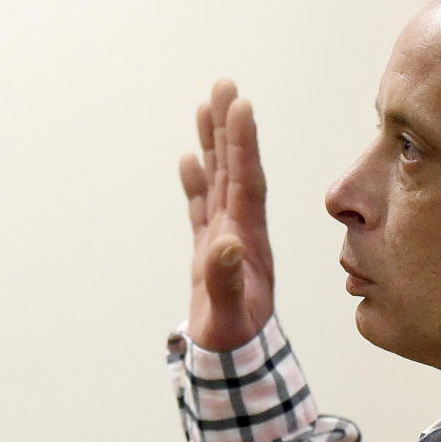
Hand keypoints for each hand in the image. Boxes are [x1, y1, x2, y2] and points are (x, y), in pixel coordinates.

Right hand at [179, 80, 273, 350]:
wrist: (236, 356)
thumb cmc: (235, 339)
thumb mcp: (231, 314)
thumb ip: (226, 280)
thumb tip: (225, 243)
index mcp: (249, 239)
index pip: (248, 182)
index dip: (244, 145)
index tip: (241, 105)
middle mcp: (240, 229)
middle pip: (235, 170)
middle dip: (229, 128)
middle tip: (224, 85)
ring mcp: (225, 235)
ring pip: (218, 180)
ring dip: (214, 144)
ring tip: (207, 105)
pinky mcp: (210, 246)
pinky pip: (202, 205)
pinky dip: (196, 180)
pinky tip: (191, 156)